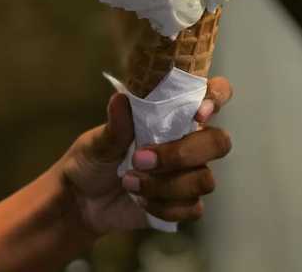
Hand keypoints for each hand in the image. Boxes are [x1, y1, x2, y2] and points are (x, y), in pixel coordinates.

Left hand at [59, 77, 232, 237]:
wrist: (83, 202)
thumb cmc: (94, 158)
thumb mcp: (98, 140)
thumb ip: (115, 125)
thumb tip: (121, 99)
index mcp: (174, 114)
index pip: (214, 94)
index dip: (216, 98)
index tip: (198, 114)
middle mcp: (189, 140)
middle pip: (219, 142)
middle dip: (183, 154)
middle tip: (141, 159)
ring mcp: (190, 173)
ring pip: (205, 179)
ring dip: (166, 185)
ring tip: (130, 183)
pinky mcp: (184, 203)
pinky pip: (192, 207)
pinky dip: (163, 207)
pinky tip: (140, 202)